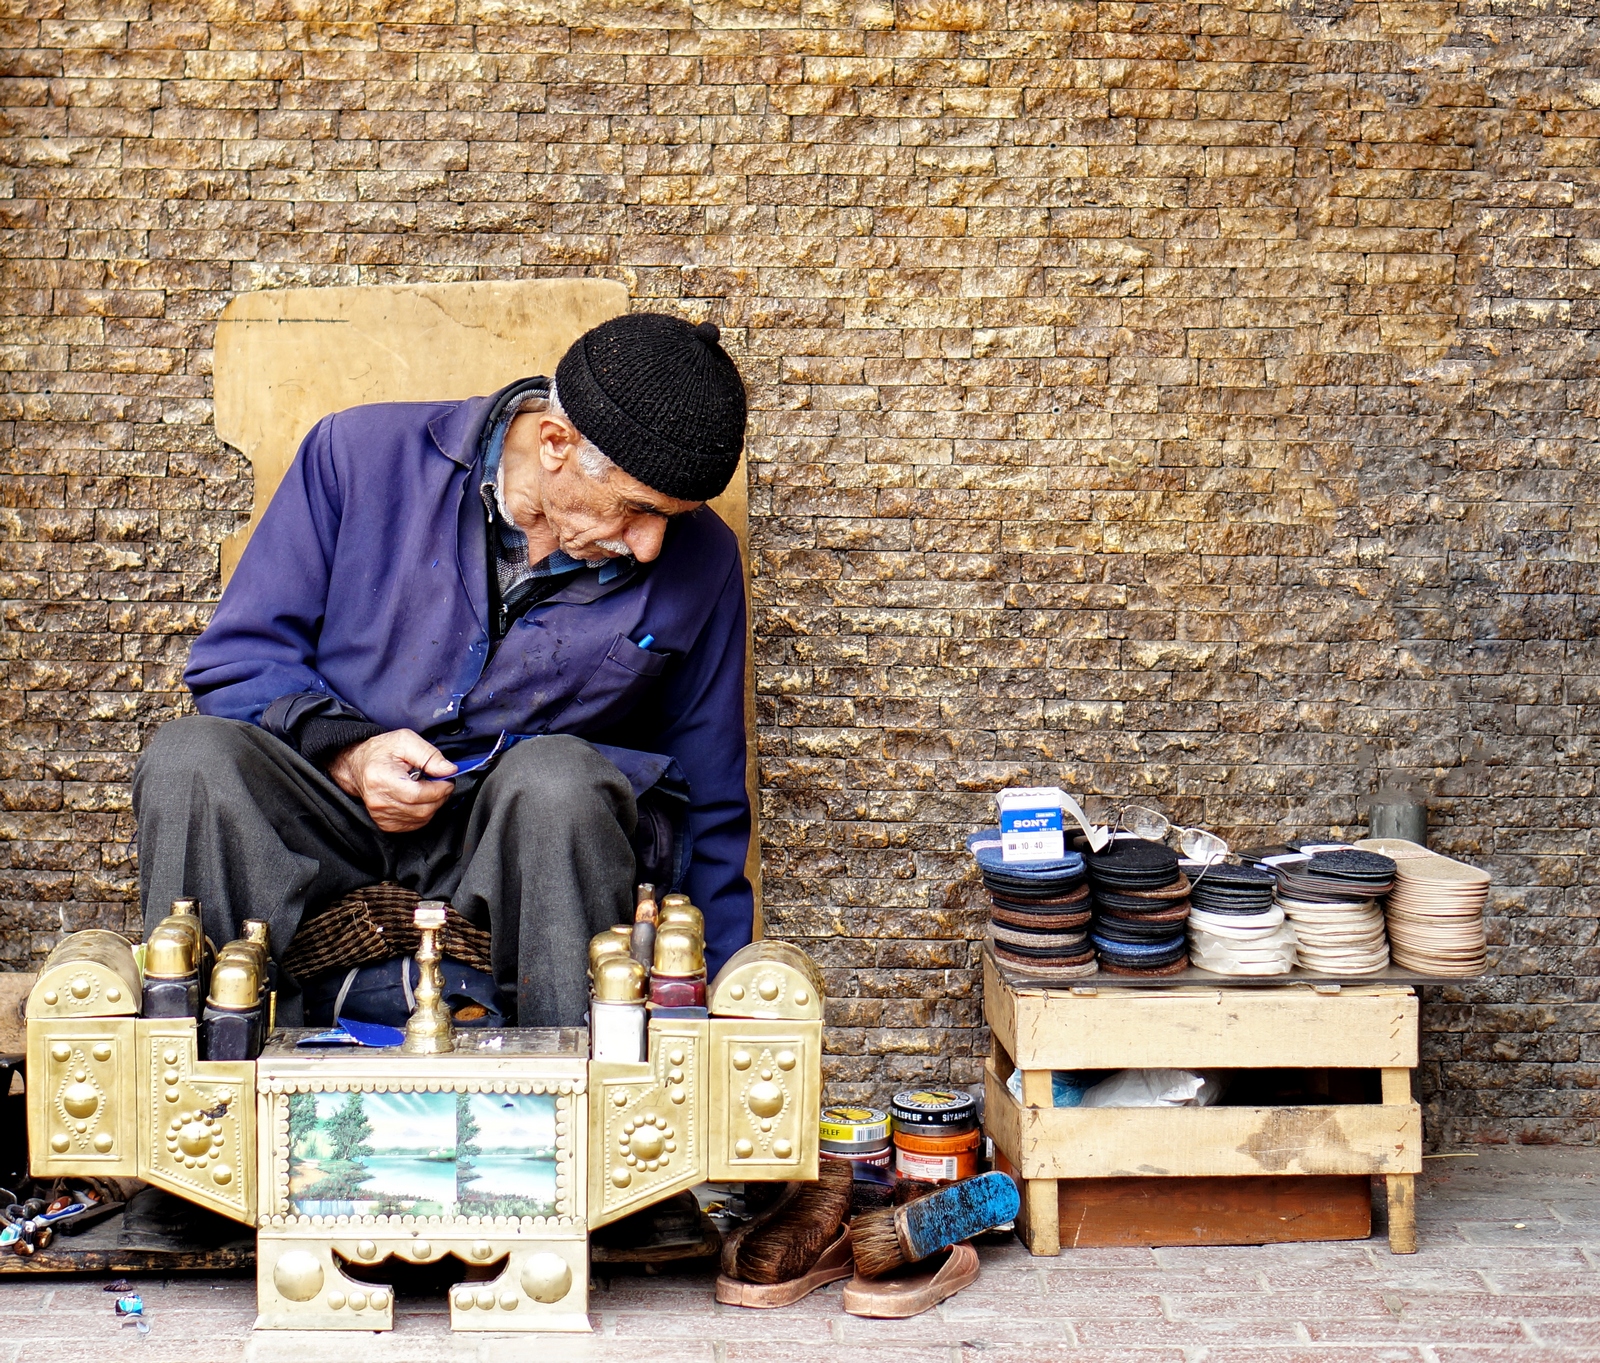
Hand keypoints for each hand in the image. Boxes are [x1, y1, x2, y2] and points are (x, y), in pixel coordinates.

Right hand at [328, 729, 456, 832]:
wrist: (358, 765)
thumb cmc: (380, 752)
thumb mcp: (406, 741)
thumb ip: (429, 755)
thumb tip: (448, 770)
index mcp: (381, 778)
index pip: (418, 794)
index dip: (439, 789)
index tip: (448, 780)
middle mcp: (379, 800)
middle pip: (422, 809)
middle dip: (439, 796)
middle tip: (442, 783)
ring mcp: (381, 814)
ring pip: (421, 818)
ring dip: (433, 804)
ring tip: (429, 788)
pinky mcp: (385, 823)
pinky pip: (414, 824)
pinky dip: (423, 813)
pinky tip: (420, 799)